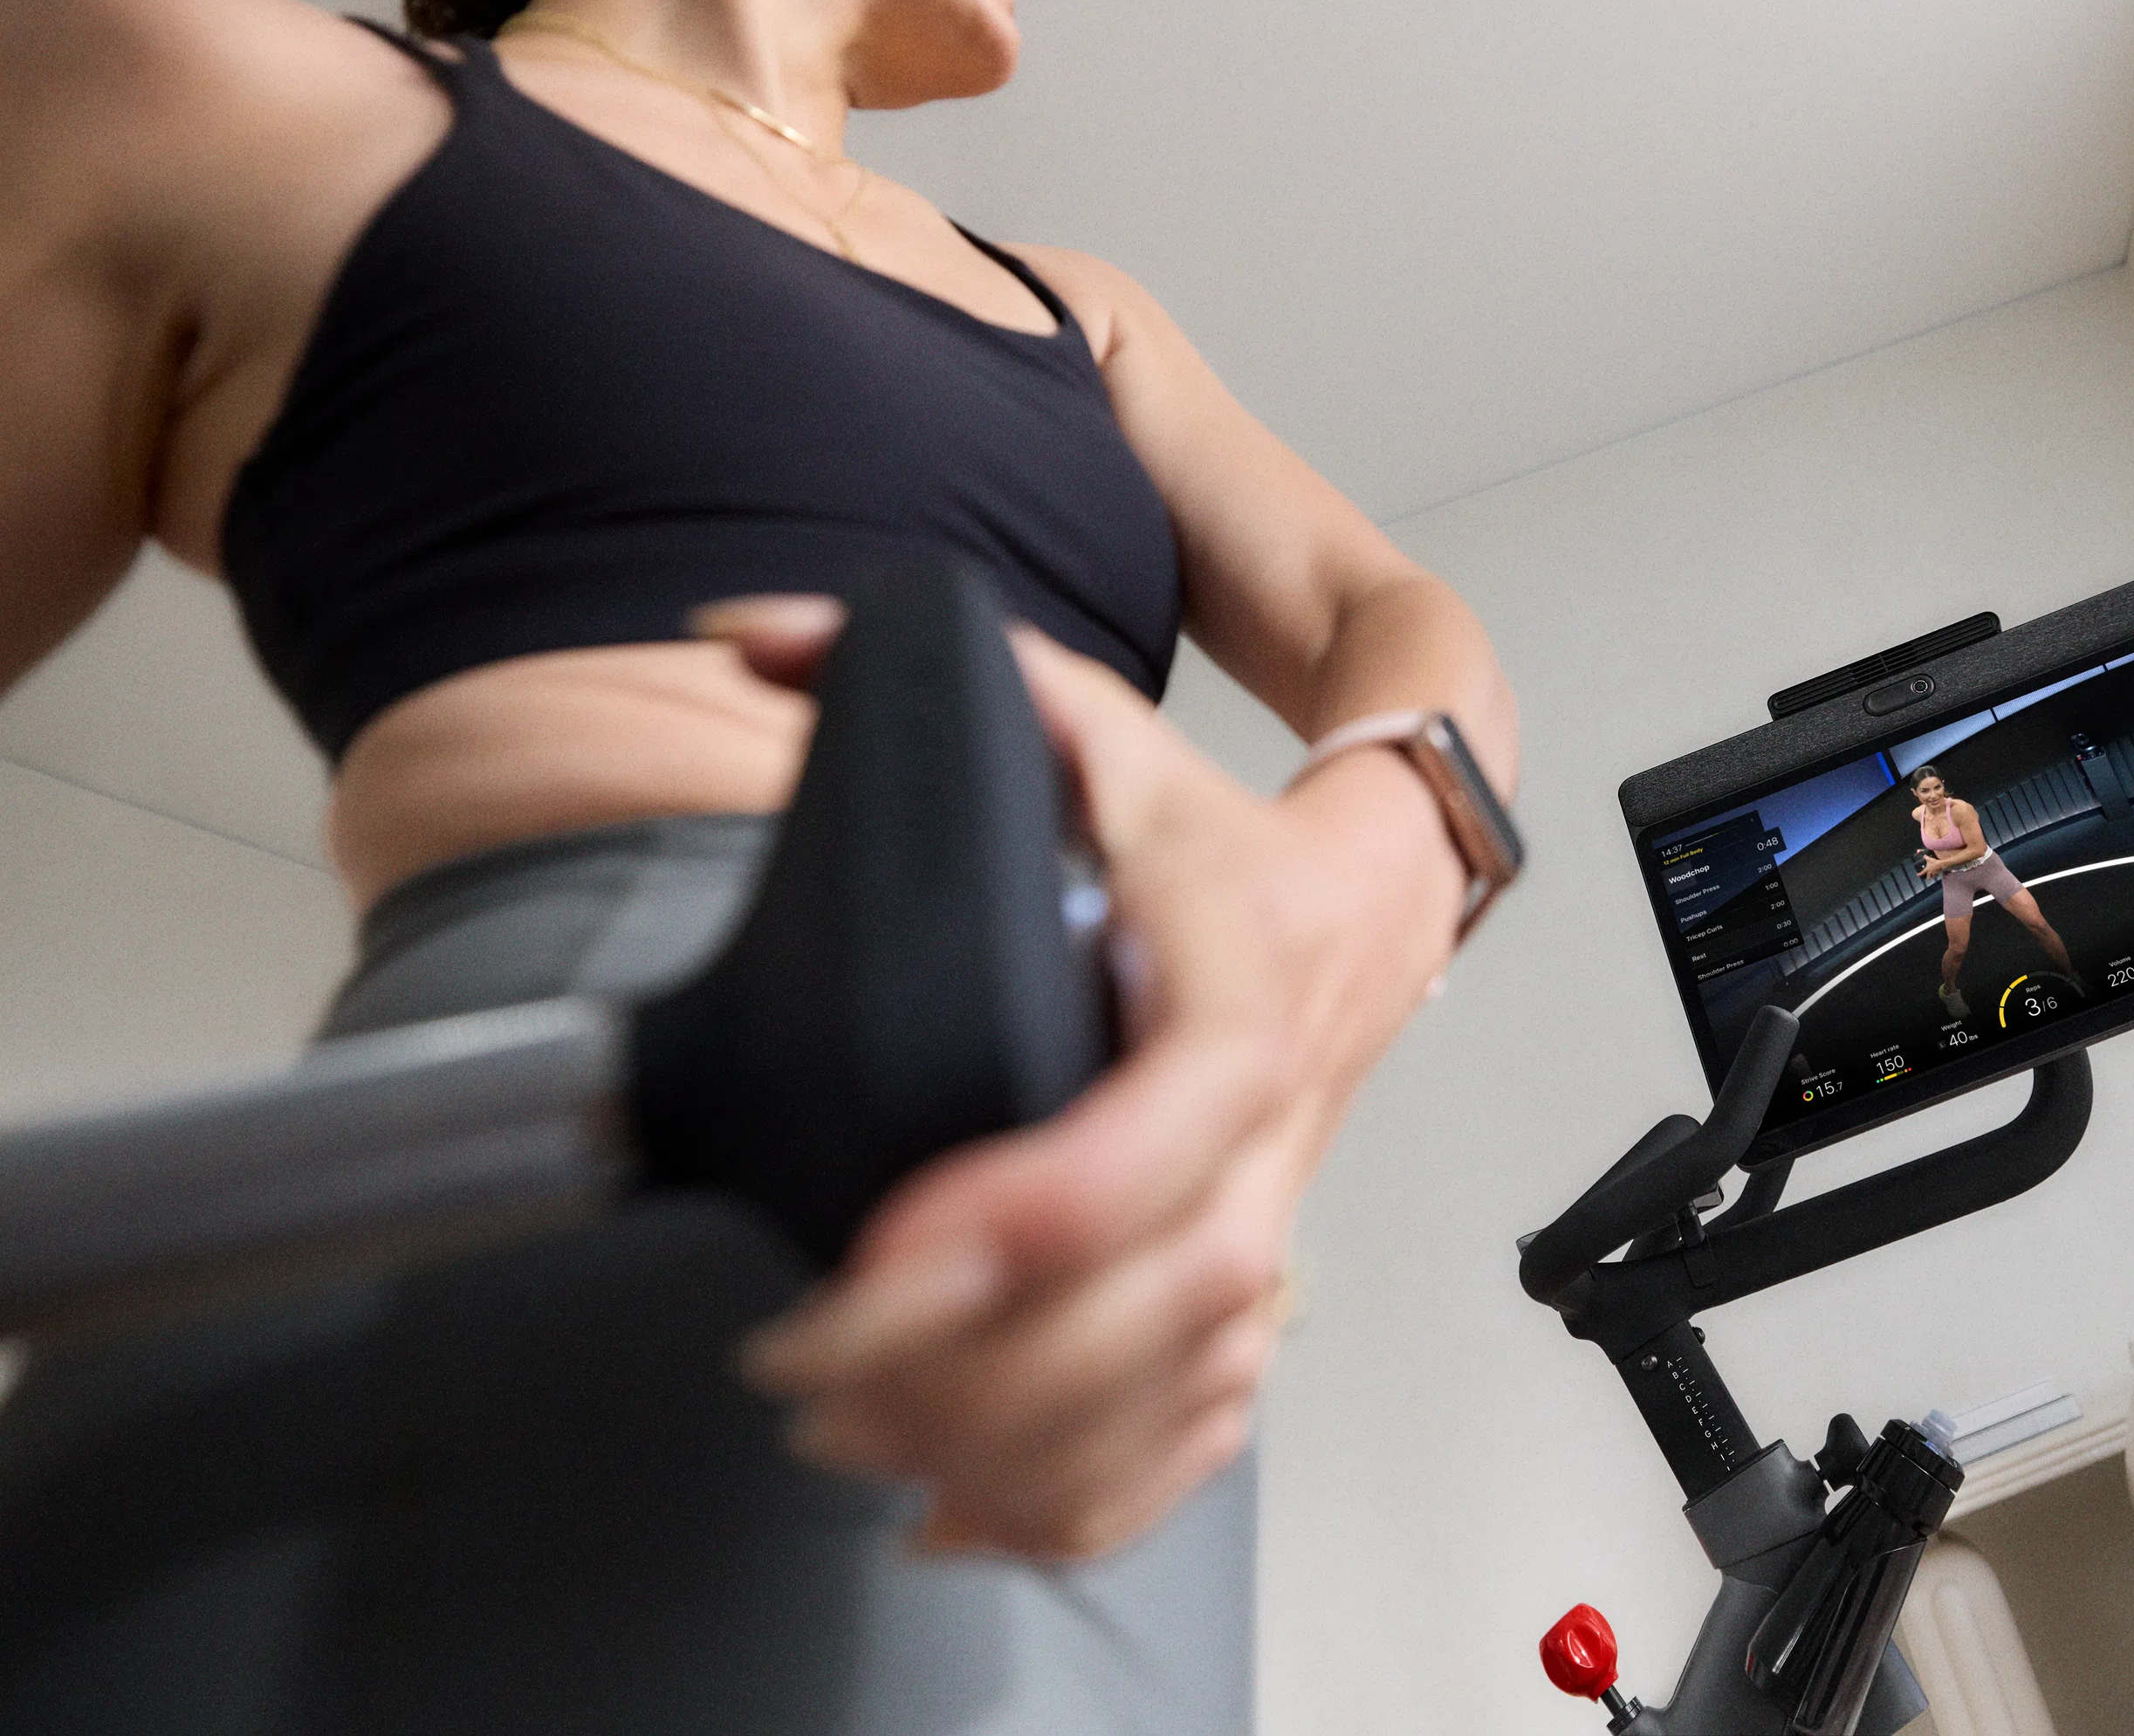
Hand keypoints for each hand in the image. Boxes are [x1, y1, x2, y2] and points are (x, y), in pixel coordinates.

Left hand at [699, 596, 1466, 1559]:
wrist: (1372, 896)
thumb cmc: (1217, 838)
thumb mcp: (1084, 724)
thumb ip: (906, 666)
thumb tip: (738, 637)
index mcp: (1230, 1009)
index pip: (1156, 1142)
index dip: (1027, 1215)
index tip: (883, 1258)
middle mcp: (1263, 1137)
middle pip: (1163, 1299)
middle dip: (987, 1367)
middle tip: (812, 1370)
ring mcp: (1268, 1224)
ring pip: (1183, 1384)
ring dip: (1024, 1446)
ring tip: (857, 1438)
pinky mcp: (1250, 1288)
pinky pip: (1203, 1430)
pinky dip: (1101, 1499)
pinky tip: (973, 1519)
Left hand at [1916, 857, 1942, 880]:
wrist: (1941, 864)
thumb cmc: (1934, 862)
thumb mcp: (1929, 859)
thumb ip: (1925, 857)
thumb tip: (1924, 856)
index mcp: (1927, 869)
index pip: (1922, 873)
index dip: (1919, 874)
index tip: (1917, 875)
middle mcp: (1930, 872)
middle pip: (1928, 878)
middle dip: (1928, 878)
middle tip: (1927, 877)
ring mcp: (1934, 873)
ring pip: (1932, 876)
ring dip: (1932, 876)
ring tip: (1931, 875)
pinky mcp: (1937, 872)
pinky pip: (1936, 874)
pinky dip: (1936, 874)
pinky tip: (1936, 873)